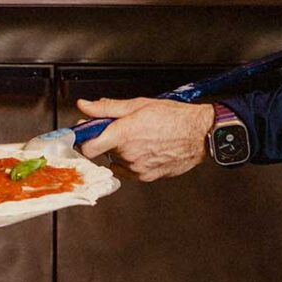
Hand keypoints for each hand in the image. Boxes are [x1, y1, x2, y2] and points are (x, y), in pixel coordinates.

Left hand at [75, 96, 211, 181]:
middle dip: (107, 139)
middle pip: (103, 150)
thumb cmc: (173, 117)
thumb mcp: (137, 105)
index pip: (87, 146)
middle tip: (121, 127)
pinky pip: (128, 170)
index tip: (85, 133)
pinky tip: (144, 148)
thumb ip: (106, 107)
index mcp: (123, 134)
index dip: (83, 139)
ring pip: (116, 160)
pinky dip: (131, 161)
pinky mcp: (146, 177)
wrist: (199, 134)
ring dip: (120, 150)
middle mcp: (128, 154)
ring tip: (139, 137)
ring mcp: (137, 168)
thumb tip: (85, 105)